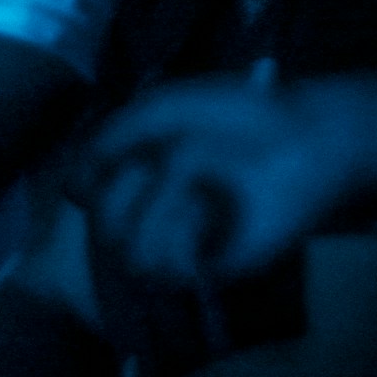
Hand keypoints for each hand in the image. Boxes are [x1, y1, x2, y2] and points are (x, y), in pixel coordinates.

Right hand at [82, 79, 360, 281]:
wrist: (308, 134)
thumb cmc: (242, 113)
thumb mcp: (163, 107)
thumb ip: (109, 138)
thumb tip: (67, 186)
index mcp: (142, 175)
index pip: (85, 196)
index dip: (94, 176)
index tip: (124, 154)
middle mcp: (156, 213)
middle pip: (101, 228)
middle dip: (123, 193)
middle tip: (160, 165)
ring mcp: (184, 243)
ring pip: (129, 253)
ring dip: (156, 213)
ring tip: (195, 185)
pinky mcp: (215, 266)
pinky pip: (169, 268)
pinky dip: (182, 232)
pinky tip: (208, 207)